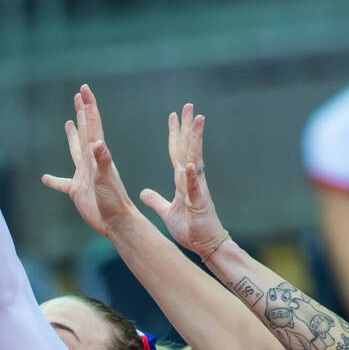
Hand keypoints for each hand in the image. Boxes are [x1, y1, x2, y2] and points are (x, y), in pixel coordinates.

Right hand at [41, 84, 141, 236]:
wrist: (116, 221)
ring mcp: (83, 175)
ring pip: (75, 150)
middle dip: (81, 112)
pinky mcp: (77, 190)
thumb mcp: (107, 178)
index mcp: (97, 154)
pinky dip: (54, 180)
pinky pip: (62, 183)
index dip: (88, 106)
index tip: (83, 89)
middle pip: (84, 130)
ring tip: (67, 123)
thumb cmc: (114, 200)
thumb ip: (102, 160)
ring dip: (71, 136)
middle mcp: (90, 160)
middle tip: (78, 96)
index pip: (92, 124)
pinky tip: (45, 178)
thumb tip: (96, 142)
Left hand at [139, 103, 236, 261]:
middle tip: (188, 105)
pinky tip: (188, 163)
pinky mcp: (198, 202)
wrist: (205, 245)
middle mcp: (192, 179)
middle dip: (188, 126)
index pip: (177, 152)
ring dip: (195, 140)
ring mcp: (197, 188)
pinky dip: (191, 175)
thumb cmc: (190, 229)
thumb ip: (156, 201)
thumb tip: (143, 193)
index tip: (174, 115)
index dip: (175, 133)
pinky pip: (194, 186)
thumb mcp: (167, 212)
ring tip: (198, 120)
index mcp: (183, 180)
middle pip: (188, 148)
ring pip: (194, 159)